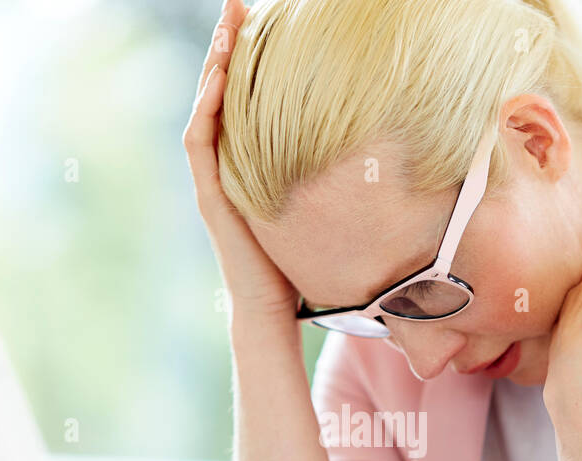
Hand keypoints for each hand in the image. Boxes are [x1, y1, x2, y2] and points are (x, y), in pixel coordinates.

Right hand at [183, 0, 299, 326]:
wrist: (272, 310)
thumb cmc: (298, 265)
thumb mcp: (318, 206)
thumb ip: (330, 175)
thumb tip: (381, 148)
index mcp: (247, 163)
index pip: (243, 98)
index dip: (248, 58)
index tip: (264, 20)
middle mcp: (225, 165)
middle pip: (220, 92)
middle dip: (227, 46)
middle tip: (237, 5)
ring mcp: (214, 179)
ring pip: (206, 108)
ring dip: (213, 66)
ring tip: (225, 27)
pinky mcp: (211, 196)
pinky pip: (201, 143)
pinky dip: (207, 109)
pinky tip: (218, 79)